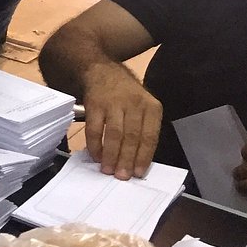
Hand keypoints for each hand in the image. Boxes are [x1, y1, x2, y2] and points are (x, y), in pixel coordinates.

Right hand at [81, 63, 161, 178]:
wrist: (102, 70)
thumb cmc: (125, 94)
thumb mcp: (142, 106)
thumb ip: (143, 129)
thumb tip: (137, 160)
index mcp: (151, 107)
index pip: (149, 136)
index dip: (143, 157)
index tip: (138, 173)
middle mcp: (134, 104)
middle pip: (132, 137)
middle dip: (126, 159)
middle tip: (122, 176)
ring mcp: (113, 103)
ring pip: (114, 133)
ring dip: (110, 154)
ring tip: (107, 169)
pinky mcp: (95, 103)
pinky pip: (94, 128)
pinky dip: (94, 144)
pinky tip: (95, 155)